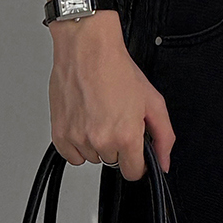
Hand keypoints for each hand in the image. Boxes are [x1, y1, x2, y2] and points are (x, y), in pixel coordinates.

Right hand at [48, 12, 175, 179]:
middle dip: (117, 145)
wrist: (87, 50)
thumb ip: (163, 137)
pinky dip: (77, 144)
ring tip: (98, 115)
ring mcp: (78, 138)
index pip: (133, 172)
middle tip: (115, 119)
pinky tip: (84, 122)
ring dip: (96, 143)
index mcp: (126, 135)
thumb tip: (163, 161)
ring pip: (92, 157)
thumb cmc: (116, 69)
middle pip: (113, 162)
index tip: (134, 150)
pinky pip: (71, 155)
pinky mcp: (59, 134)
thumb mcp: (152, 101)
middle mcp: (101, 140)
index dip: (137, 161)